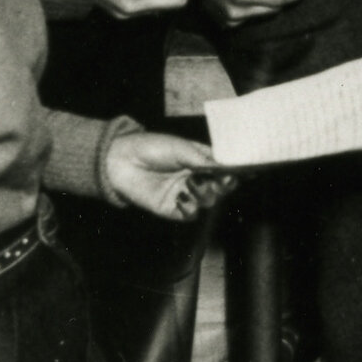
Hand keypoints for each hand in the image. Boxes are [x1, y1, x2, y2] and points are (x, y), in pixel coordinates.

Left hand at [105, 129, 235, 220]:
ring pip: (208, 202)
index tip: (241, 172)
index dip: (234, 172)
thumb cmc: (151, 147)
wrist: (121, 160)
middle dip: (223, 185)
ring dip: (206, 194)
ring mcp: (185, 194)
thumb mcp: (182, 148)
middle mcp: (196, 178)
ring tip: (193, 182)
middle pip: (220, 188)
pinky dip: (190, 208)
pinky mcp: (172, 208)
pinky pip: (189, 214)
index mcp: (201, 161)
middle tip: (222, 180)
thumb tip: (227, 167)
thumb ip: (204, 160)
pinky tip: (182, 196)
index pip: (224, 169)